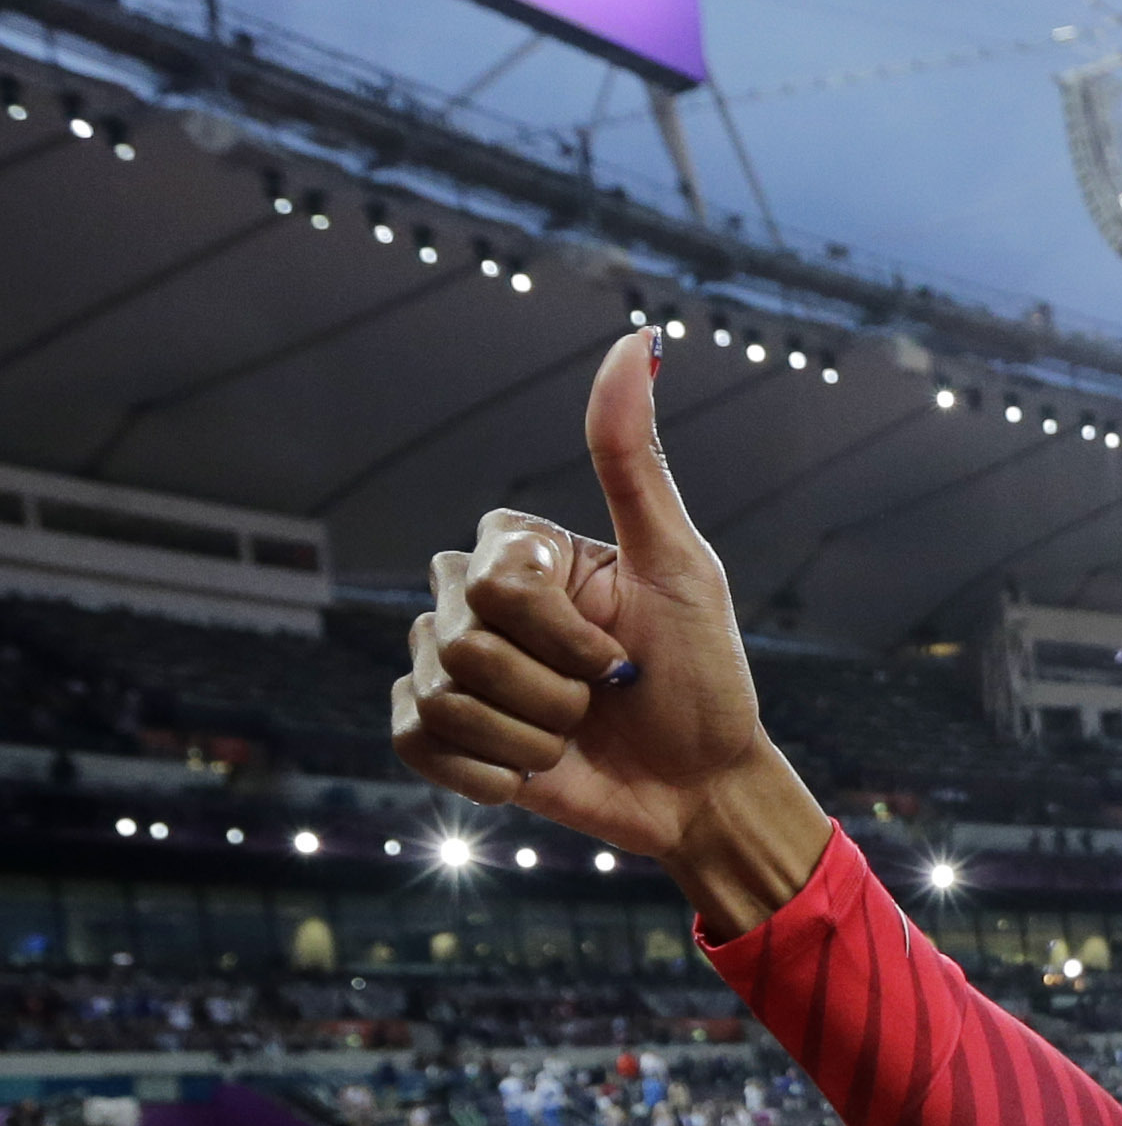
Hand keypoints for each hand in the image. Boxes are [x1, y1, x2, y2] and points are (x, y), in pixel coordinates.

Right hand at [392, 332, 821, 921]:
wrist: (701, 788)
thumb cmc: (704, 677)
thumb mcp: (681, 566)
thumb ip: (635, 460)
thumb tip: (638, 336)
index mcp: (521, 552)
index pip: (494, 576)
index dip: (563, 630)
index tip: (623, 650)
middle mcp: (474, 598)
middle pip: (461, 636)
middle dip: (554, 687)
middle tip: (605, 696)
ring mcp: (450, 665)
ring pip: (443, 695)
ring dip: (533, 734)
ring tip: (575, 733)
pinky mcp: (437, 734)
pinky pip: (414, 741)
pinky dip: (484, 771)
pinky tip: (530, 772)